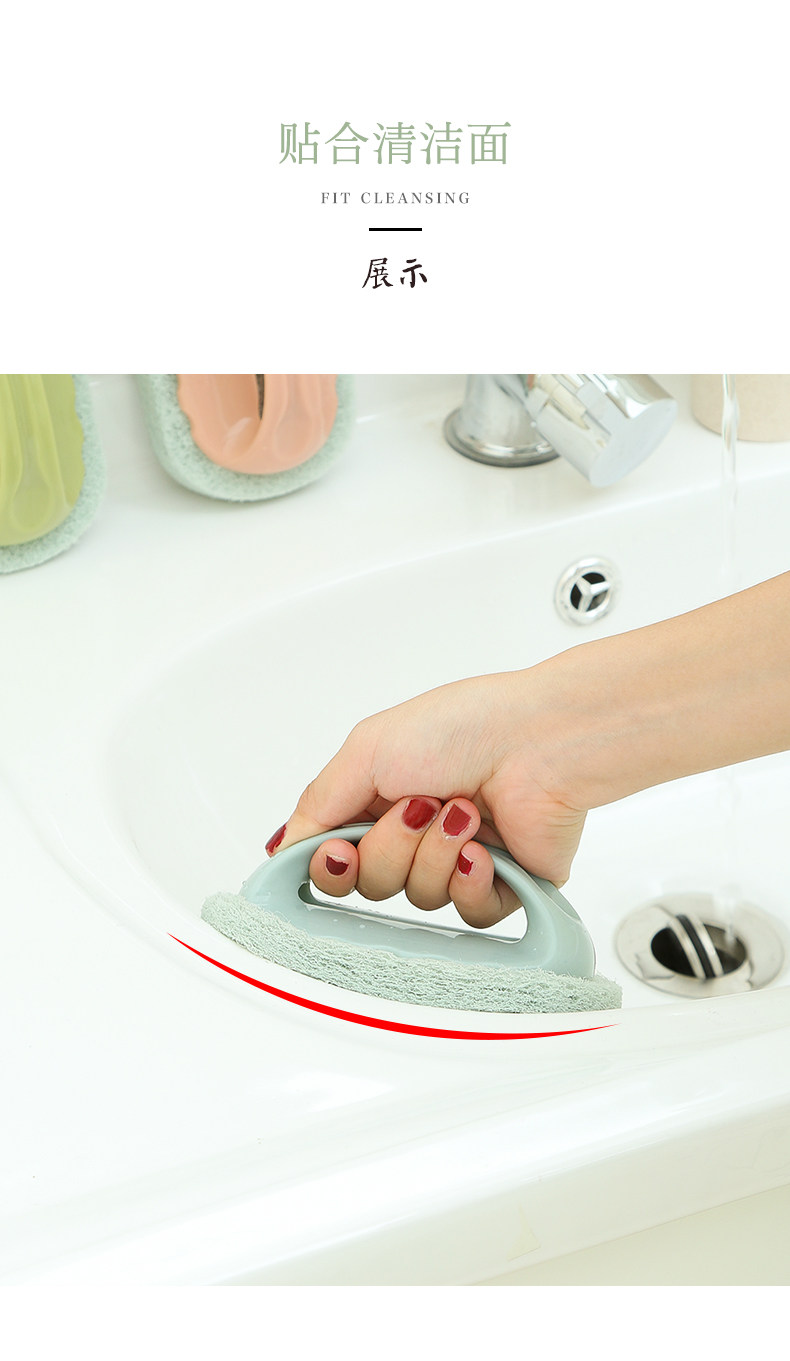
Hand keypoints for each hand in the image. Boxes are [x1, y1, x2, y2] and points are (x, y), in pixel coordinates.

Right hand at [267, 672, 587, 928]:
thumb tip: (284, 851)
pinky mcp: (501, 886)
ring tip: (463, 812)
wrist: (542, 739)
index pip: (334, 857)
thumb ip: (318, 804)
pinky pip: (466, 915)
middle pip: (371, 884)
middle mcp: (415, 833)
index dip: (330, 865)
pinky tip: (482, 848)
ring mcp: (456, 861)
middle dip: (390, 848)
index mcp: (379, 798)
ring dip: (434, 854)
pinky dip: (468, 879)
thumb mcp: (367, 749)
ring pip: (417, 901)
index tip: (337, 851)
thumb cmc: (465, 726)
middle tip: (419, 806)